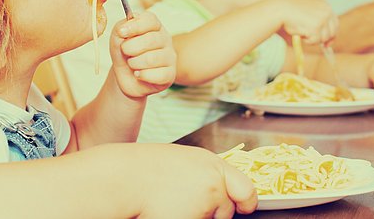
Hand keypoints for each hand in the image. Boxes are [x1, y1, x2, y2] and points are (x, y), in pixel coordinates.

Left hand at [109, 11, 176, 99]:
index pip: (150, 20)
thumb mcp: (117, 40)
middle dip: (131, 47)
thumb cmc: (125, 55)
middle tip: (124, 51)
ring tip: (131, 64)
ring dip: (135, 63)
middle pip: (151, 39)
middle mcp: (165, 39)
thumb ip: (119, 29)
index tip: (121, 32)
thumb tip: (123, 28)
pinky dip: (142, 75)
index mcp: (154, 27)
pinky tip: (138, 74)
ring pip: (152, 59)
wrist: (127, 78)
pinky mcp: (170, 74)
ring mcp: (170, 57)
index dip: (135, 26)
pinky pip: (157, 75)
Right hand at [135, 144, 257, 217]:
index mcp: (214, 166)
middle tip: (187, 200)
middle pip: (227, 211)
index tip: (245, 207)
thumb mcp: (188, 161)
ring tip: (173, 203)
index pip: (247, 190)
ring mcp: (204, 206)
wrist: (126, 178)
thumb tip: (222, 190)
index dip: (247, 202)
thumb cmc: (150, 168)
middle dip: (214, 212)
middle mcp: (214, 185)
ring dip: (198, 217)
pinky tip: (168, 211)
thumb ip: (209, 175)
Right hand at [280, 0, 338, 45]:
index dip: (332, 34)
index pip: (335, 23)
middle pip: (332, 32)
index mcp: (326, 6)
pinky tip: (300, 32)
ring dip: (313, 39)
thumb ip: (319, 22)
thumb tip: (327, 42)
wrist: (281, 9)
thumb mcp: (309, 14)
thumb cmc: (292, 12)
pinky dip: (307, 41)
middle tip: (317, 43)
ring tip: (302, 31)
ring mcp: (322, 20)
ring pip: (323, 38)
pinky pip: (315, 41)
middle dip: (324, 40)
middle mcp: (327, 12)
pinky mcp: (316, 28)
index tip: (328, 43)